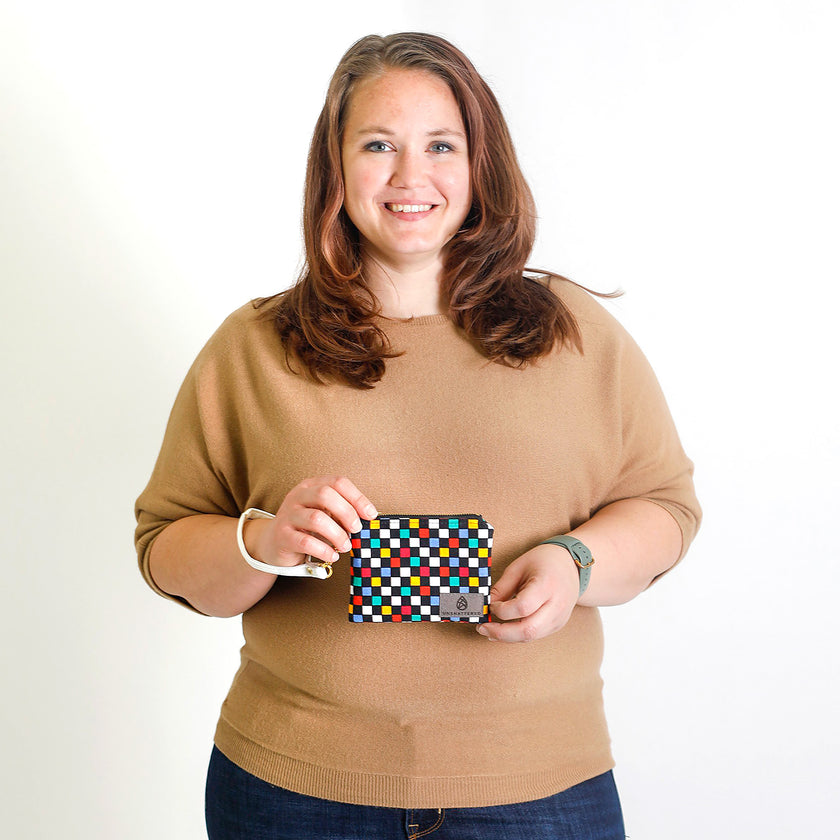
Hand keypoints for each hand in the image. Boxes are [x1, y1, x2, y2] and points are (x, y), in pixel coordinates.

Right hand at [248, 476, 377, 569]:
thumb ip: (342, 512)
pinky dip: (324, 550)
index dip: (357, 497)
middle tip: (357, 530)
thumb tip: (368, 519)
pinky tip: (332, 555)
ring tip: (345, 546)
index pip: (337, 482)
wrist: (273, 543)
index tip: (371, 514)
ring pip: (316, 519)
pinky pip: (305, 541)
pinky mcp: (282, 535)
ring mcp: (287, 515)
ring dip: (337, 534)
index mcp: (311, 486)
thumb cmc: (306, 528)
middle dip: (347, 513)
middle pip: (325, 494)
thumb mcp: (324, 514)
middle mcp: (298, 496)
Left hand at [477, 544, 579, 641]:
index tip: (490, 605)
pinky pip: (535, 635)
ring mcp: (559, 618)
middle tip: (482, 628)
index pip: (523, 607)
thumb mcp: (519, 567)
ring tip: (489, 630)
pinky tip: (504, 630)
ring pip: (530, 637)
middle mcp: (557, 605)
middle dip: (501, 633)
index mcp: (547, 585)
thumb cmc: (544, 561)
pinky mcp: (557, 625)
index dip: (502, 610)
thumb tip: (484, 605)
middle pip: (528, 630)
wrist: (571, 566)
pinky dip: (517, 635)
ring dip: (507, 637)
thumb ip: (502, 587)